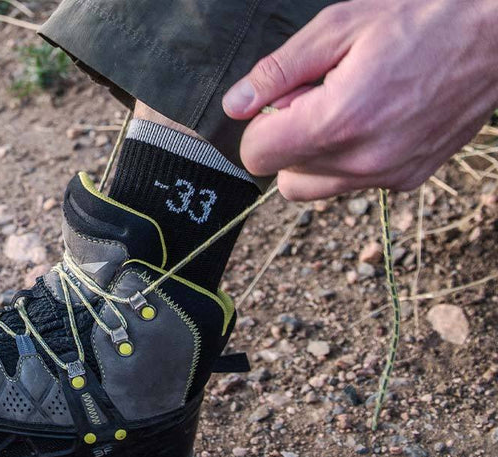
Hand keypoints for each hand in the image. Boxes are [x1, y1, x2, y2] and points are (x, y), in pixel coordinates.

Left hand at [222, 0, 497, 200]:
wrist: (496, 33)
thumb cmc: (423, 19)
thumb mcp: (338, 27)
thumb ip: (278, 71)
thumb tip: (235, 105)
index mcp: (340, 122)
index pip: (258, 156)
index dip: (261, 125)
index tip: (286, 97)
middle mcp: (364, 160)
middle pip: (283, 177)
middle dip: (289, 140)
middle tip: (322, 96)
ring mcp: (390, 174)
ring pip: (315, 187)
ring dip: (316, 154)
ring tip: (349, 107)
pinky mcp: (410, 178)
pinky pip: (354, 183)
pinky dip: (350, 158)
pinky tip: (376, 117)